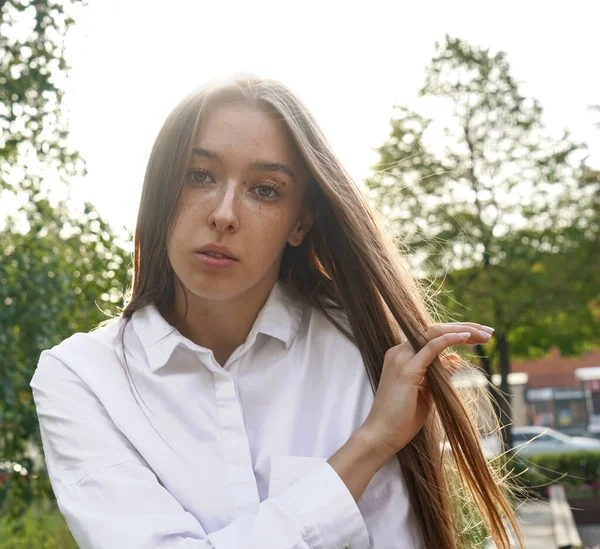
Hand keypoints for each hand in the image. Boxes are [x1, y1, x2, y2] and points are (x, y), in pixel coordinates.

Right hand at [360, 322, 493, 456]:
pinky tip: (466, 337)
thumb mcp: (427, 392)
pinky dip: (449, 339)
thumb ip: (439, 374)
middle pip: (435, 329)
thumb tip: (455, 359)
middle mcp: (399, 352)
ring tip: (484, 334)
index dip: (456, 331)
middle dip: (464, 327)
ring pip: (434, 332)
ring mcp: (401, 358)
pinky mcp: (407, 370)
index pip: (431, 335)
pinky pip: (431, 347)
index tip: (480, 335)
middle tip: (488, 331)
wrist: (382, 434)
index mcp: (402, 355)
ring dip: (462, 330)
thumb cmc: (403, 418)